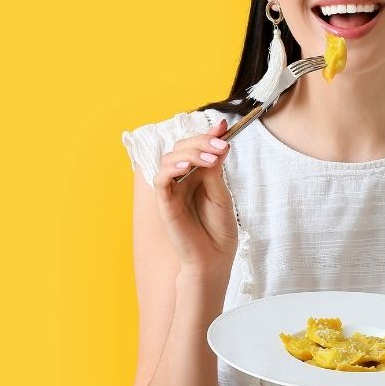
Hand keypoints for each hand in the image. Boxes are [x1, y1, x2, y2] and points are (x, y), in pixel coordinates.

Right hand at [151, 119, 237, 279]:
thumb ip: (216, 169)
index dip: (208, 134)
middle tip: (221, 146)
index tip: (224, 127)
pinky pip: (160, 179)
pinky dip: (171, 168)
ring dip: (190, 152)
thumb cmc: (219, 230)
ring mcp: (172, 190)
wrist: (214, 258)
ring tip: (210, 159)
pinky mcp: (164, 203)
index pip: (197, 146)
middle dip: (202, 141)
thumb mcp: (222, 193)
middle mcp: (182, 179)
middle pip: (182, 147)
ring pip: (170, 158)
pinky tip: (187, 166)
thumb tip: (221, 140)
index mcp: (197, 175)